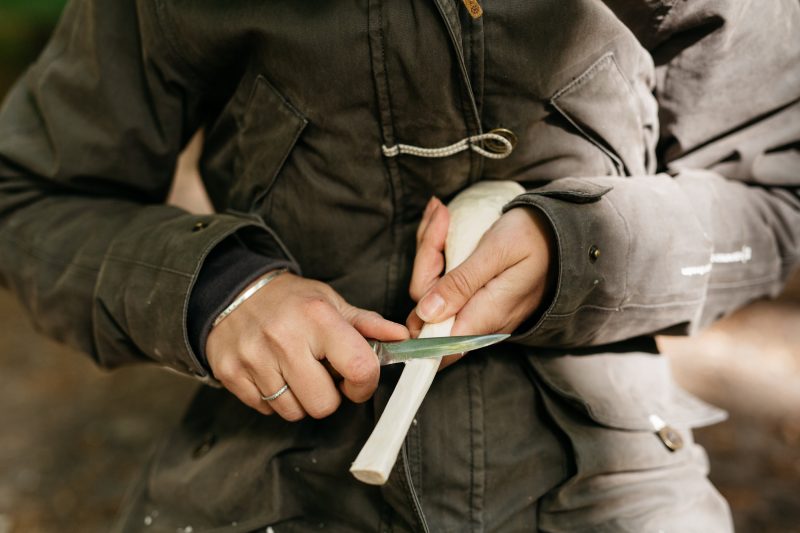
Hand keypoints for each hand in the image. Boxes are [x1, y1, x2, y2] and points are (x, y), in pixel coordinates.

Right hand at [206, 273, 408, 420]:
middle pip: (323, 404)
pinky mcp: (229, 373)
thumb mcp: (330, 303)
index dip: (364, 384)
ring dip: (300, 399)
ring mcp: (253, 358)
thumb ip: (367, 324)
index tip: (357, 380)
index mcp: (318, 318)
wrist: (232, 291)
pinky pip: (265, 409)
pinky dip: (273, 398)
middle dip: (329, 396)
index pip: (359, 368)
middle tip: (322, 375)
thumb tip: (402, 337)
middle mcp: (284, 338)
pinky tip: (273, 373)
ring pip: (293, 412)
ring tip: (295, 372)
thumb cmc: (290, 301)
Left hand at [407, 197, 554, 365]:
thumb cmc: (536, 239)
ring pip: (433, 289)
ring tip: (441, 211)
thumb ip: (462, 283)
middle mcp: (479, 321)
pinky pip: (447, 280)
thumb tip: (426, 313)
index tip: (417, 267)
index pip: (433, 340)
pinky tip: (444, 222)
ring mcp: (477, 310)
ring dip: (431, 246)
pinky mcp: (476, 296)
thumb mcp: (497, 253)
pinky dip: (439, 249)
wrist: (566, 233)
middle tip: (439, 215)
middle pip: (427, 305)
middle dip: (425, 255)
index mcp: (484, 316)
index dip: (414, 318)